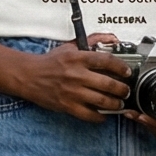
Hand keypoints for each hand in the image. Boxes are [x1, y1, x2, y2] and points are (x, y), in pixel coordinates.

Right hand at [9, 43, 138, 123]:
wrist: (28, 76)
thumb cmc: (50, 62)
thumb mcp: (70, 47)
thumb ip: (92, 41)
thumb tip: (111, 38)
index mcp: (78, 58)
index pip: (106, 61)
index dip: (121, 67)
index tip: (127, 72)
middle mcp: (77, 75)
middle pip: (108, 83)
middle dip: (122, 89)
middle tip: (126, 91)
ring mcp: (72, 92)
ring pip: (102, 101)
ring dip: (115, 104)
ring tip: (119, 104)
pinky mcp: (67, 106)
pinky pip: (89, 115)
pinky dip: (99, 117)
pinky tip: (103, 115)